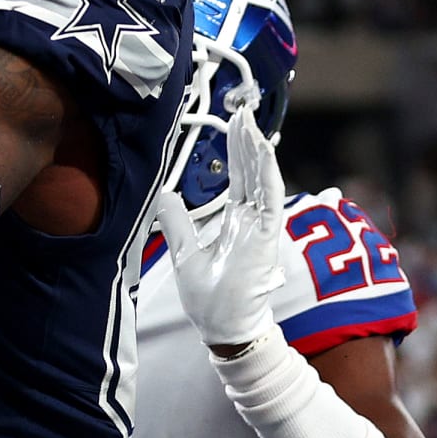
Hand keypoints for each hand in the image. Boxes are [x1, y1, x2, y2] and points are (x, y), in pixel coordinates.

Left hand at [154, 105, 286, 350]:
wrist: (222, 327)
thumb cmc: (209, 298)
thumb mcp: (184, 251)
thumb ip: (179, 222)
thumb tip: (166, 194)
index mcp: (236, 223)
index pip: (238, 179)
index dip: (236, 152)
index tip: (234, 125)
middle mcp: (252, 221)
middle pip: (251, 172)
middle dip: (247, 141)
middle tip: (243, 110)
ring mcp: (262, 228)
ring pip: (262, 180)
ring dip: (257, 150)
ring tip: (251, 121)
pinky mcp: (267, 236)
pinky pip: (270, 198)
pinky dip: (267, 173)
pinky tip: (263, 150)